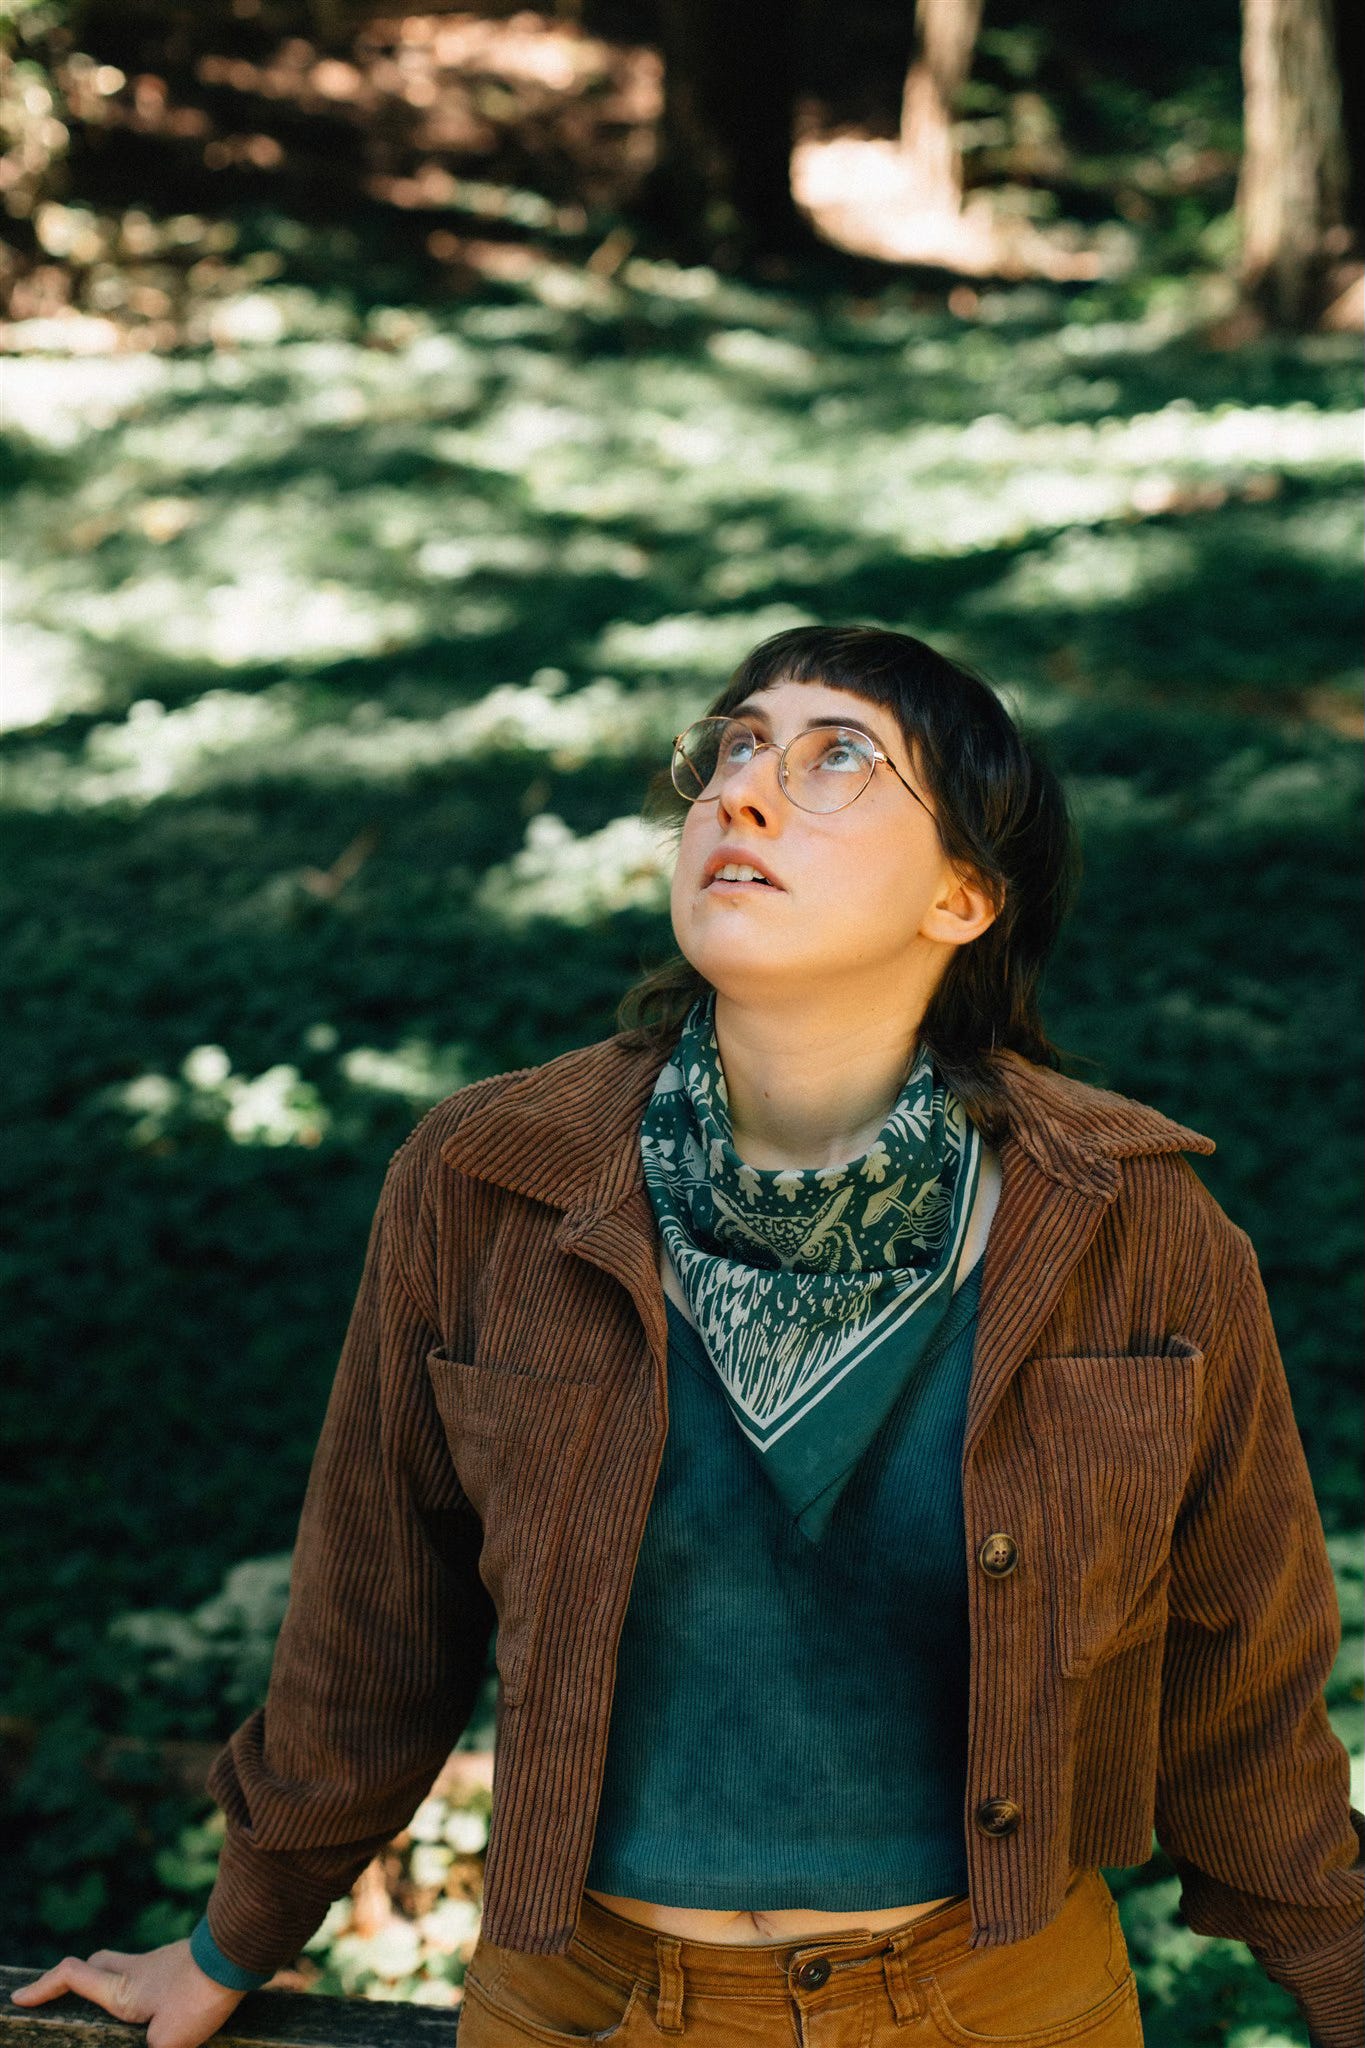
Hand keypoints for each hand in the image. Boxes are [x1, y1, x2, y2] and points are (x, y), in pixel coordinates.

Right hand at [9, 1938, 249, 2047]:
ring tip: (123, 2018)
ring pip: (129, 1967)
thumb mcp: (167, 2045)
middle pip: (98, 1964)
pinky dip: (149, 1987)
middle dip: (79, 1979)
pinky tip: (165, 2010)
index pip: (73, 1976)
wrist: (239, 1957)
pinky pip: (157, 1973)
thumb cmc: (198, 1999)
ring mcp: (164, 1961)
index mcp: (122, 1989)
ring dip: (119, 1985)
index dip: (43, 1987)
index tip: (20, 1998)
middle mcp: (138, 1969)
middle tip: (69, 1998)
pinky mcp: (187, 1962)